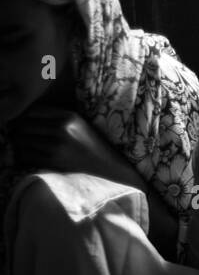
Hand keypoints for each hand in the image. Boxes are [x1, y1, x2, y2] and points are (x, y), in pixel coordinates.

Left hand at [6, 105, 126, 178]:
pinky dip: (22, 154)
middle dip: (17, 130)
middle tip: (18, 134)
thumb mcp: (76, 121)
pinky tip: (27, 153)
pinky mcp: (53, 161)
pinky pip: (26, 155)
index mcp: (68, 116)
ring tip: (22, 143)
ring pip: (22, 141)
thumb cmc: (88, 141)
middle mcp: (62, 129)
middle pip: (24, 126)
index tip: (23, 122)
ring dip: (18, 142)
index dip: (23, 117)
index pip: (32, 111)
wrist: (104, 163)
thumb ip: (53, 115)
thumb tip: (22, 116)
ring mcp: (57, 146)